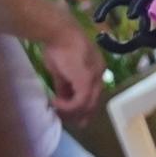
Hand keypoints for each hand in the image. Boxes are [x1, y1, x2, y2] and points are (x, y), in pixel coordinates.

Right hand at [23, 1, 104, 119]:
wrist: (58, 32)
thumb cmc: (57, 46)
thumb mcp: (61, 70)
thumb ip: (64, 85)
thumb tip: (60, 98)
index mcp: (96, 68)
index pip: (93, 92)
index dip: (83, 105)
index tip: (72, 114)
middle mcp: (100, 73)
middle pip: (94, 100)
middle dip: (83, 114)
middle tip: (75, 124)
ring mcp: (95, 77)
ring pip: (88, 104)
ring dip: (72, 111)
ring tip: (57, 111)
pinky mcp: (87, 80)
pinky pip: (80, 101)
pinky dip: (68, 106)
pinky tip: (55, 103)